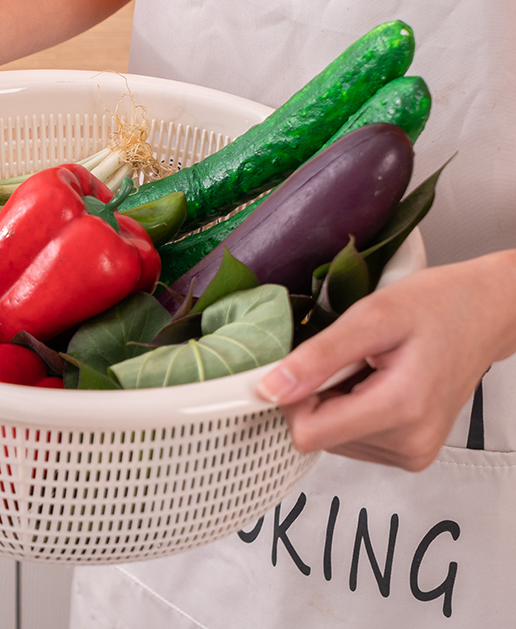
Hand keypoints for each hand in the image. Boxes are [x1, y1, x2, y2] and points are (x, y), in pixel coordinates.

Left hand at [257, 250, 515, 470]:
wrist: (485, 313)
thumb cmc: (438, 305)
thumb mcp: (372, 316)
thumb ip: (319, 356)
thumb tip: (271, 389)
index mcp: (401, 410)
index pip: (308, 434)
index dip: (292, 398)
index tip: (302, 365)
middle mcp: (410, 444)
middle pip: (319, 436)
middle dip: (319, 394)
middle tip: (352, 358)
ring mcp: (413, 452)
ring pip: (332, 438)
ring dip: (336, 400)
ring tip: (369, 366)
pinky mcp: (411, 451)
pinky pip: (353, 437)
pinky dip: (352, 407)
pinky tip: (376, 380)